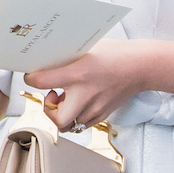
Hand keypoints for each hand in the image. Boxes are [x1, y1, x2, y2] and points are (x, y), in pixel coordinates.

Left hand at [24, 39, 145, 131]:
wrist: (142, 66)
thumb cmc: (117, 54)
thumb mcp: (89, 49)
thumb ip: (68, 58)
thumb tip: (48, 61)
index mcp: (78, 73)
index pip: (41, 82)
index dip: (31, 79)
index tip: (32, 76)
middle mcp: (85, 94)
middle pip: (55, 117)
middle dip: (49, 110)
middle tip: (52, 97)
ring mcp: (95, 107)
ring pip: (69, 124)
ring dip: (63, 113)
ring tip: (69, 98)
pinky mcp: (102, 114)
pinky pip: (82, 124)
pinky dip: (77, 116)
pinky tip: (81, 102)